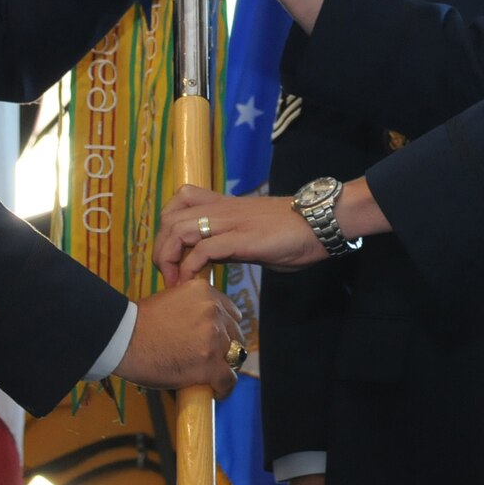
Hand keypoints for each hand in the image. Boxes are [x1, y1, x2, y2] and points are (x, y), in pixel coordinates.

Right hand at [114, 277, 242, 396]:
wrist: (122, 339)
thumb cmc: (140, 323)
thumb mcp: (172, 299)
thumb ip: (193, 308)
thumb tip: (204, 325)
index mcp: (204, 292)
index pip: (230, 313)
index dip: (225, 329)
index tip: (218, 340)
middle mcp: (213, 311)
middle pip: (235, 334)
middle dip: (225, 347)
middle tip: (211, 359)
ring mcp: (213, 337)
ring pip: (234, 356)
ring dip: (224, 366)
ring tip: (211, 376)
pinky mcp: (209, 363)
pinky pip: (228, 380)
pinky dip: (223, 388)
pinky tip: (214, 390)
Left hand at [156, 184, 327, 284]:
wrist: (322, 221)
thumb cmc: (294, 232)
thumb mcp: (253, 236)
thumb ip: (230, 244)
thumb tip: (211, 259)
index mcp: (224, 206)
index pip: (180, 201)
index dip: (167, 228)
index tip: (172, 257)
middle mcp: (222, 209)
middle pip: (170, 217)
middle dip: (161, 249)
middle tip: (167, 276)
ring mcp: (231, 222)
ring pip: (179, 228)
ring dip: (169, 258)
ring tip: (174, 283)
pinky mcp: (242, 238)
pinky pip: (204, 249)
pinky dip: (191, 267)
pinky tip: (195, 283)